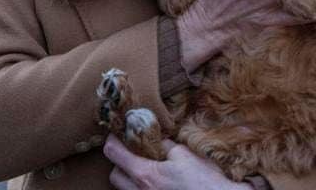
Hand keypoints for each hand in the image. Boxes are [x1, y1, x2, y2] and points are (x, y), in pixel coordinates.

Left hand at [104, 136, 249, 189]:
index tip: (118, 132)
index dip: (113, 139)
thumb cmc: (203, 181)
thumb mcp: (184, 154)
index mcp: (145, 175)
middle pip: (114, 176)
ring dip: (130, 176)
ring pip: (125, 189)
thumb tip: (156, 139)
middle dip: (119, 162)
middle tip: (132, 151)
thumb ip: (165, 146)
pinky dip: (141, 186)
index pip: (114, 153)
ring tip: (145, 166)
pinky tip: (156, 181)